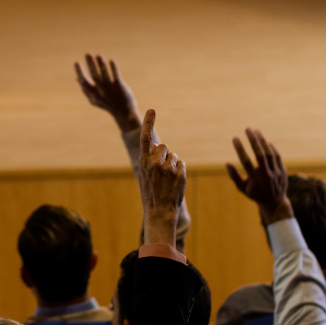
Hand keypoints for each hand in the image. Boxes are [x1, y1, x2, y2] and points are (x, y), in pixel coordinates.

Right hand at [74, 54, 140, 131]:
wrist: (124, 113)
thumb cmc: (107, 104)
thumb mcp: (94, 99)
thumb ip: (85, 89)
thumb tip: (77, 78)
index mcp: (93, 93)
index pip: (84, 81)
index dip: (79, 71)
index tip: (76, 62)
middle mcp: (101, 90)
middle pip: (94, 76)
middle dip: (91, 64)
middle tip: (87, 53)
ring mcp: (111, 89)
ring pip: (105, 75)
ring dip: (101, 65)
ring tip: (98, 55)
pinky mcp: (120, 87)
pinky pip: (117, 77)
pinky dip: (114, 69)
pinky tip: (112, 61)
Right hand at [137, 110, 185, 244]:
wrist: (159, 213)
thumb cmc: (151, 195)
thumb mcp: (145, 176)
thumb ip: (150, 161)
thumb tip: (159, 147)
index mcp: (143, 162)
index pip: (146, 138)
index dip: (149, 123)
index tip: (152, 110)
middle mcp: (154, 163)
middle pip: (164, 146)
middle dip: (165, 154)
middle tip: (162, 171)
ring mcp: (168, 168)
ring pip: (174, 156)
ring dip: (173, 165)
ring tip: (168, 181)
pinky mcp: (179, 173)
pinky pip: (182, 165)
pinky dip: (180, 172)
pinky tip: (175, 183)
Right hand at [227, 128, 292, 225]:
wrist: (275, 203)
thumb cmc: (255, 194)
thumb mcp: (242, 188)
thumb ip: (234, 176)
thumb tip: (227, 163)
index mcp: (254, 180)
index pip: (246, 161)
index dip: (240, 149)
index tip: (235, 138)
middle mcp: (266, 176)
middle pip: (260, 155)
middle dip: (253, 140)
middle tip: (247, 129)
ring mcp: (276, 173)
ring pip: (270, 154)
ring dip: (262, 141)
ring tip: (256, 131)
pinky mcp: (283, 171)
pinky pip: (277, 156)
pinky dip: (272, 148)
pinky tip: (265, 141)